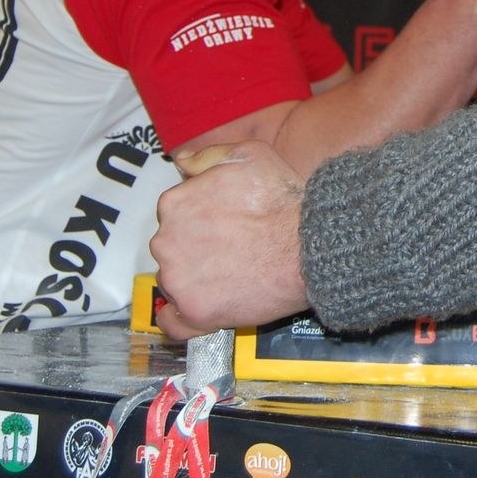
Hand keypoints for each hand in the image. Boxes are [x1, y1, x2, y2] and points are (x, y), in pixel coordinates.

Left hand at [152, 141, 309, 336]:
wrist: (310, 246)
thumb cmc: (282, 200)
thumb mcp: (248, 155)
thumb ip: (207, 157)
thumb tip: (181, 163)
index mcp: (174, 203)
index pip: (176, 213)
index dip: (200, 217)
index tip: (222, 223)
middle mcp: (166, 242)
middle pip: (172, 246)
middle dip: (194, 247)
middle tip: (230, 248)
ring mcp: (178, 280)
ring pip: (174, 280)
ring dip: (193, 278)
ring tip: (230, 274)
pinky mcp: (196, 313)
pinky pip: (173, 322)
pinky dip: (179, 316)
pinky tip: (197, 307)